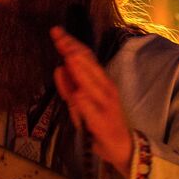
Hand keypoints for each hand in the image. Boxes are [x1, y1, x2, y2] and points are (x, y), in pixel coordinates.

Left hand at [50, 26, 134, 176]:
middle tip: (57, 34)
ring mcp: (105, 103)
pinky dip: (81, 100)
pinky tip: (77, 92)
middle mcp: (105, 88)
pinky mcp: (101, 119)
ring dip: (79, 69)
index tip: (57, 32)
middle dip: (71, 49)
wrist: (121, 146)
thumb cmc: (100, 123)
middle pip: (87, 64)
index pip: (85, 57)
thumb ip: (69, 87)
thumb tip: (58, 68)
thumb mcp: (81, 103)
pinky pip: (89, 107)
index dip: (71, 44)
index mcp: (101, 81)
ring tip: (69, 55)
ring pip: (90, 82)